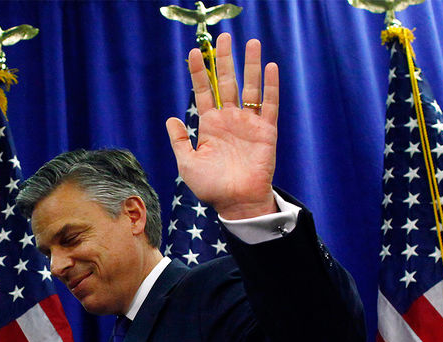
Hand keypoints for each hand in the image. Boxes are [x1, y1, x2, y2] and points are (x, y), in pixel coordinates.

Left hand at [165, 33, 279, 218]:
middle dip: (225, 60)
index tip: (195, 52)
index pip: (204, 91)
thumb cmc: (212, 187)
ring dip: (251, 65)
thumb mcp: (188, 164)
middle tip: (224, 38)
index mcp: (210, 125)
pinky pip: (269, 105)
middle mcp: (230, 119)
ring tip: (252, 43)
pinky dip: (271, 86)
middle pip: (228, 82)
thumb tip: (172, 119)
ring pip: (250, 87)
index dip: (200, 72)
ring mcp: (248, 123)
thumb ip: (180, 141)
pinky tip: (270, 67)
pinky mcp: (266, 131)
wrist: (237, 203)